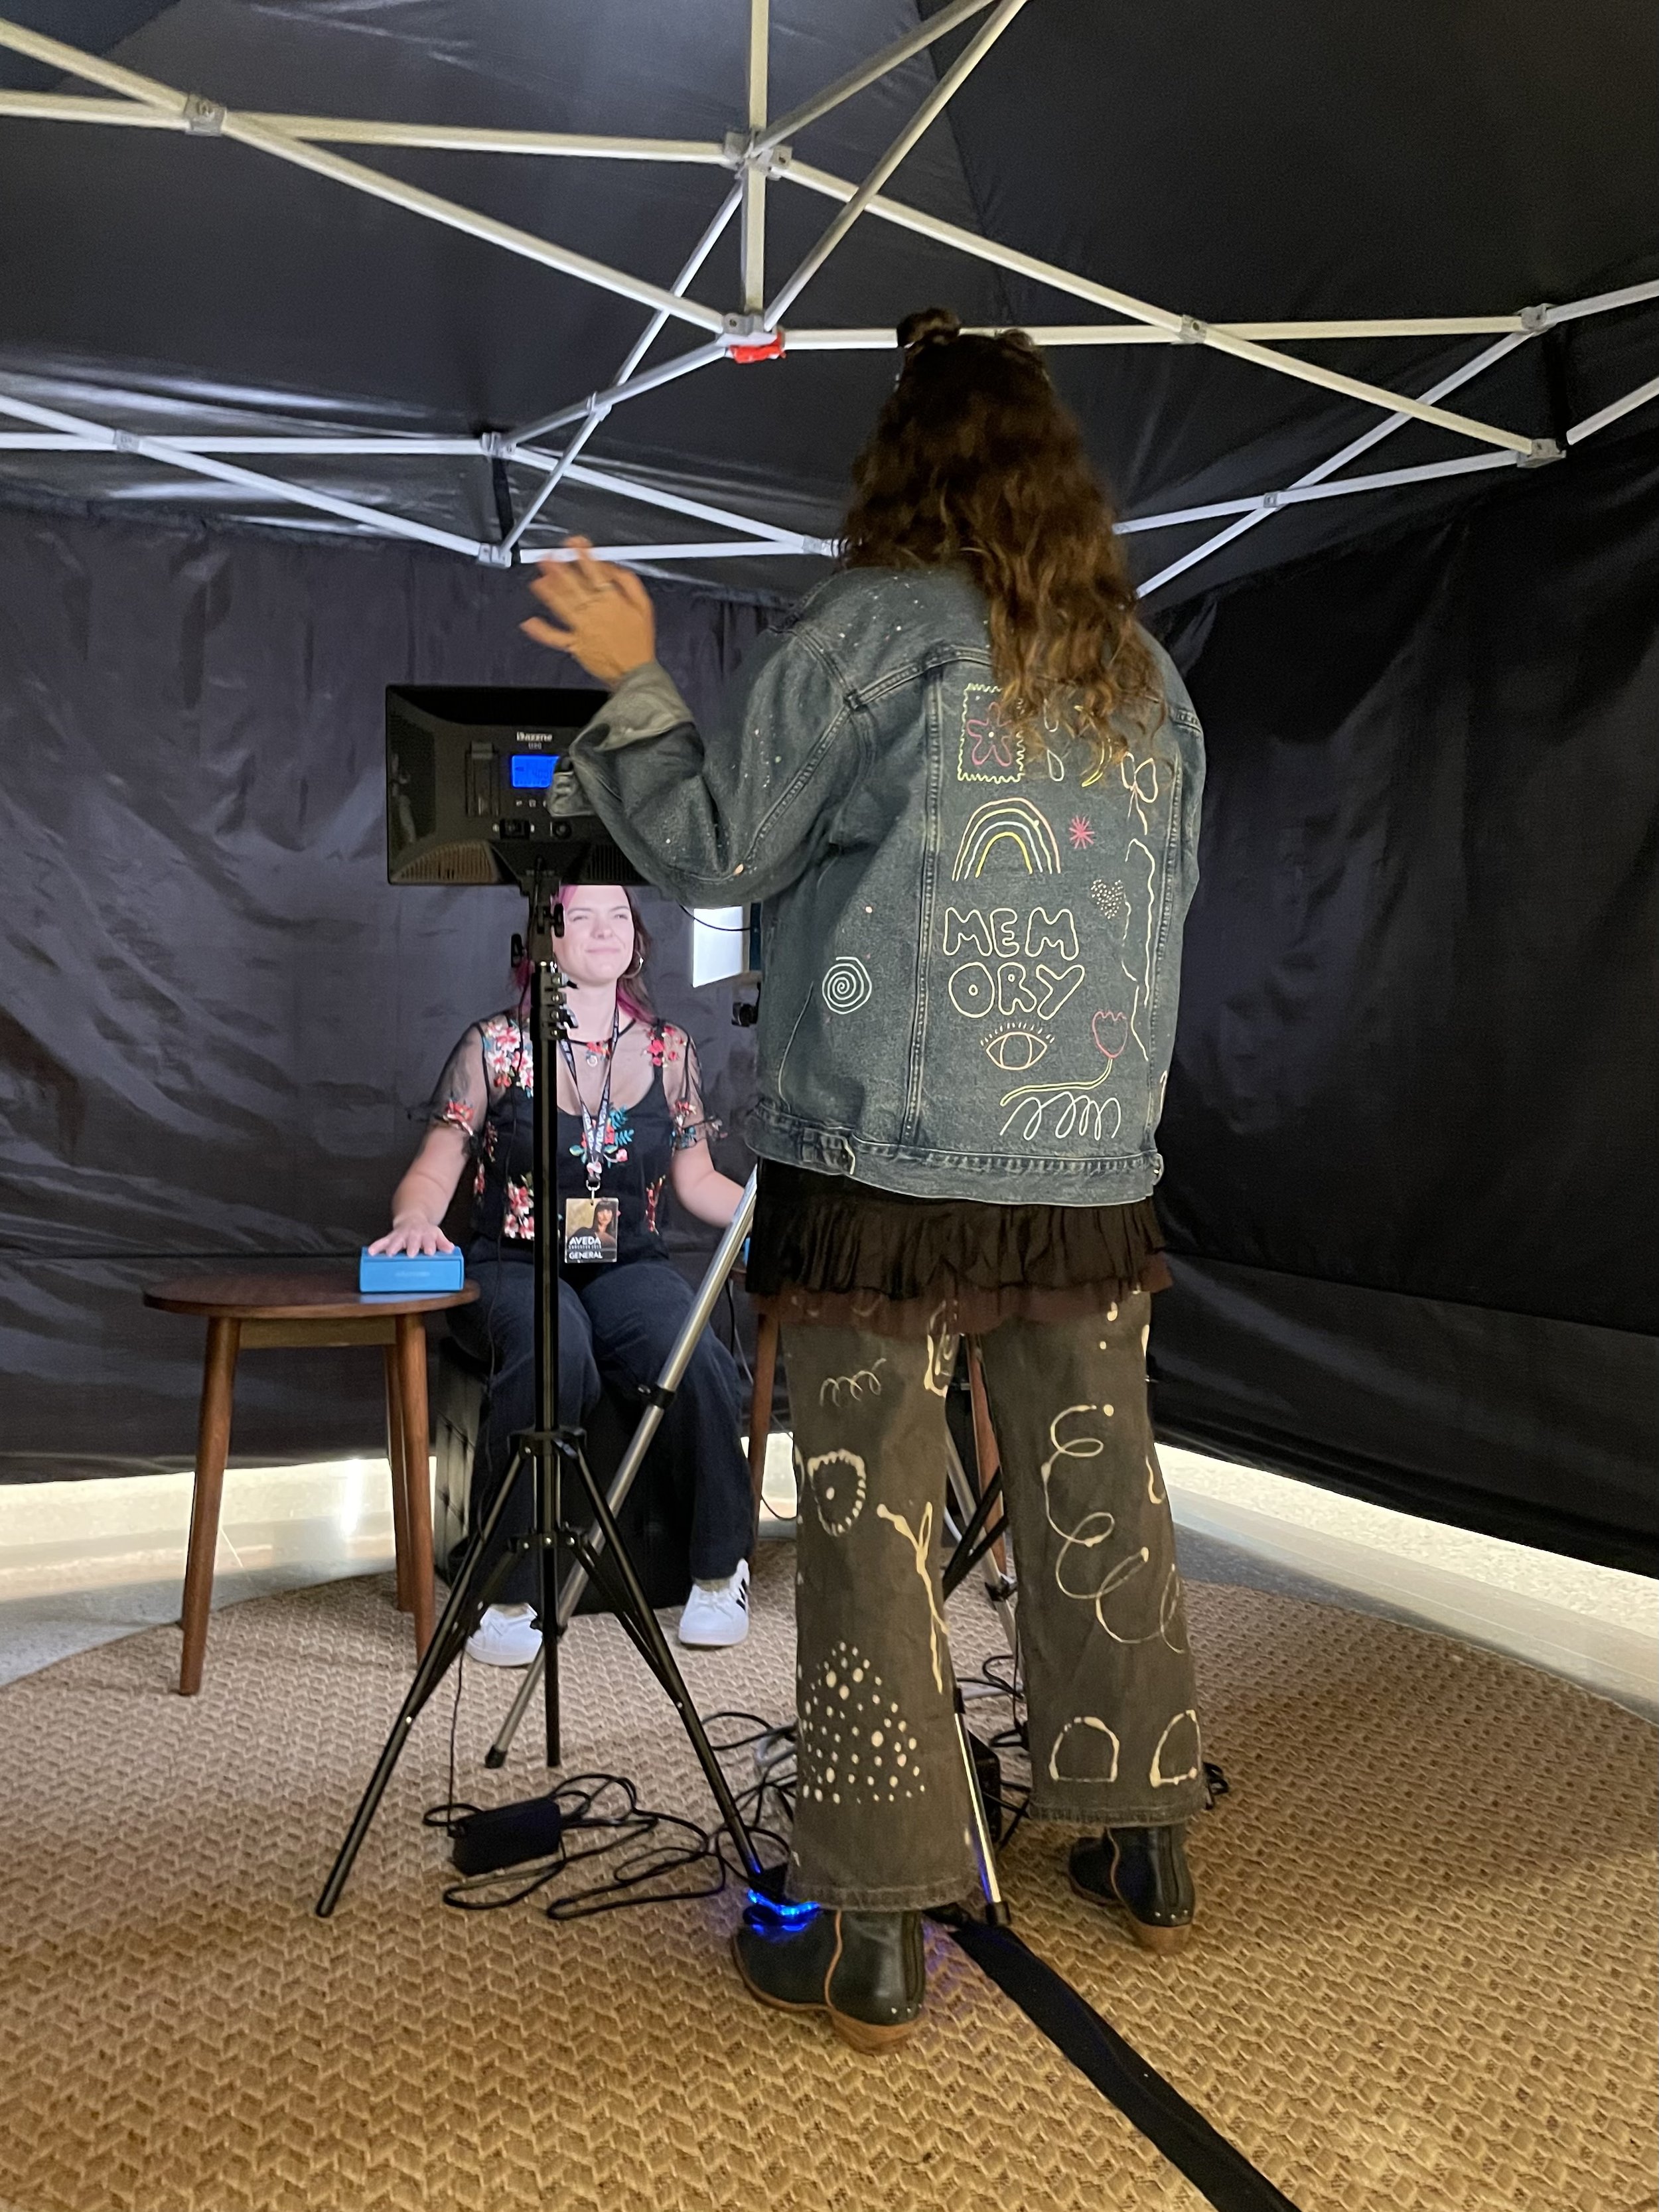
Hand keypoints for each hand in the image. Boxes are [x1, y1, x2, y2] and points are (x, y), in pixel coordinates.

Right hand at [368, 1219, 454, 1256]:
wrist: (413, 1219)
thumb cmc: (426, 1231)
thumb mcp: (437, 1235)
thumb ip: (443, 1243)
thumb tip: (451, 1249)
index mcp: (426, 1234)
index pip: (429, 1240)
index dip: (429, 1245)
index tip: (429, 1252)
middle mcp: (413, 1234)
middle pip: (412, 1240)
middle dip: (411, 1246)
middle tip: (410, 1254)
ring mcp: (401, 1235)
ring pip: (396, 1240)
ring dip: (393, 1246)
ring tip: (390, 1254)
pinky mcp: (390, 1237)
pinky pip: (382, 1242)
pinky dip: (376, 1246)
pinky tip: (371, 1252)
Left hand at [522, 537, 656, 686]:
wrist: (635, 672)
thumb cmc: (639, 640)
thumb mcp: (644, 605)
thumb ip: (628, 582)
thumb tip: (611, 567)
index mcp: (610, 599)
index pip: (594, 571)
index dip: (583, 554)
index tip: (574, 543)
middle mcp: (594, 611)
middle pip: (573, 585)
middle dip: (559, 569)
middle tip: (547, 557)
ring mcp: (582, 628)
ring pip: (561, 605)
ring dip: (548, 592)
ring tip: (537, 580)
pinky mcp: (575, 644)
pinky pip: (554, 637)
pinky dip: (541, 631)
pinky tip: (529, 622)